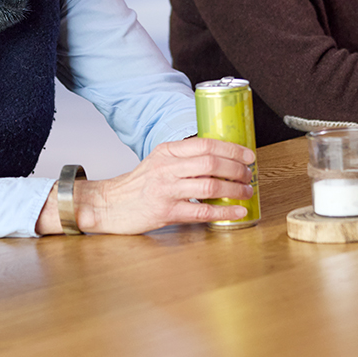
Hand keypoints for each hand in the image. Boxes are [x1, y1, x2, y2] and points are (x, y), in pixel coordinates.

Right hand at [38, 138, 254, 234]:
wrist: (108, 204)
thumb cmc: (137, 185)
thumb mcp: (157, 161)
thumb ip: (183, 159)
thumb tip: (220, 160)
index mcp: (166, 152)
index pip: (205, 144)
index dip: (232, 149)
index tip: (248, 155)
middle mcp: (166, 168)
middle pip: (212, 163)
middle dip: (238, 169)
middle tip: (249, 175)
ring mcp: (166, 190)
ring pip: (210, 185)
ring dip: (234, 189)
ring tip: (246, 192)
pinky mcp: (165, 212)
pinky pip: (202, 211)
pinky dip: (224, 211)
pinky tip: (237, 211)